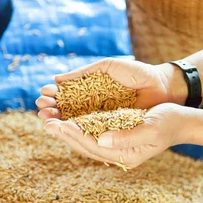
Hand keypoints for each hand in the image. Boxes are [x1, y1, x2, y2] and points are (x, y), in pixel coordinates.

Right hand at [36, 57, 186, 120]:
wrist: (161, 84)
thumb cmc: (136, 72)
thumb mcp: (107, 67)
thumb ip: (83, 74)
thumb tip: (56, 79)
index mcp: (91, 93)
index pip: (67, 99)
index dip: (54, 99)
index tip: (42, 97)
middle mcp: (95, 110)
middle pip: (69, 114)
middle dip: (53, 113)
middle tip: (41, 111)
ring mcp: (105, 122)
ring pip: (78, 126)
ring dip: (62, 124)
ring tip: (48, 120)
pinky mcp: (115, 133)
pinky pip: (95, 134)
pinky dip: (80, 133)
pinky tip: (67, 129)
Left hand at [43, 103, 188, 167]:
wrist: (182, 121)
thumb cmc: (170, 121)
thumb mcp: (151, 127)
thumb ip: (127, 136)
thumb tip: (100, 138)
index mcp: (126, 156)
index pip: (93, 147)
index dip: (74, 136)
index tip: (59, 124)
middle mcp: (119, 155)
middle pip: (85, 146)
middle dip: (65, 134)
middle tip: (46, 121)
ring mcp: (118, 148)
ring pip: (86, 142)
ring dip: (68, 132)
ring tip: (50, 120)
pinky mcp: (117, 138)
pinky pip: (92, 135)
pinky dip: (78, 127)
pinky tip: (67, 118)